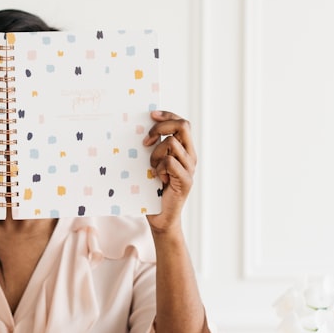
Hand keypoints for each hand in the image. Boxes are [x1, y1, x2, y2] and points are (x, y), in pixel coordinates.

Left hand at [142, 110, 196, 232]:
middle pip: (182, 126)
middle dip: (160, 127)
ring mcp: (189, 168)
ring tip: (152, 169)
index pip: (182, 123)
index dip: (168, 115)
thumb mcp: (153, 164)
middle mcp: (190, 156)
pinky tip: (157, 178)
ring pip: (171, 144)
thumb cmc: (153, 190)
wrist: (160, 218)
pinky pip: (169, 162)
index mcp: (185, 150)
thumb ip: (154, 148)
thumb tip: (142, 129)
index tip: (151, 114)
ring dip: (155, 154)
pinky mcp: (186, 180)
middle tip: (146, 140)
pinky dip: (159, 168)